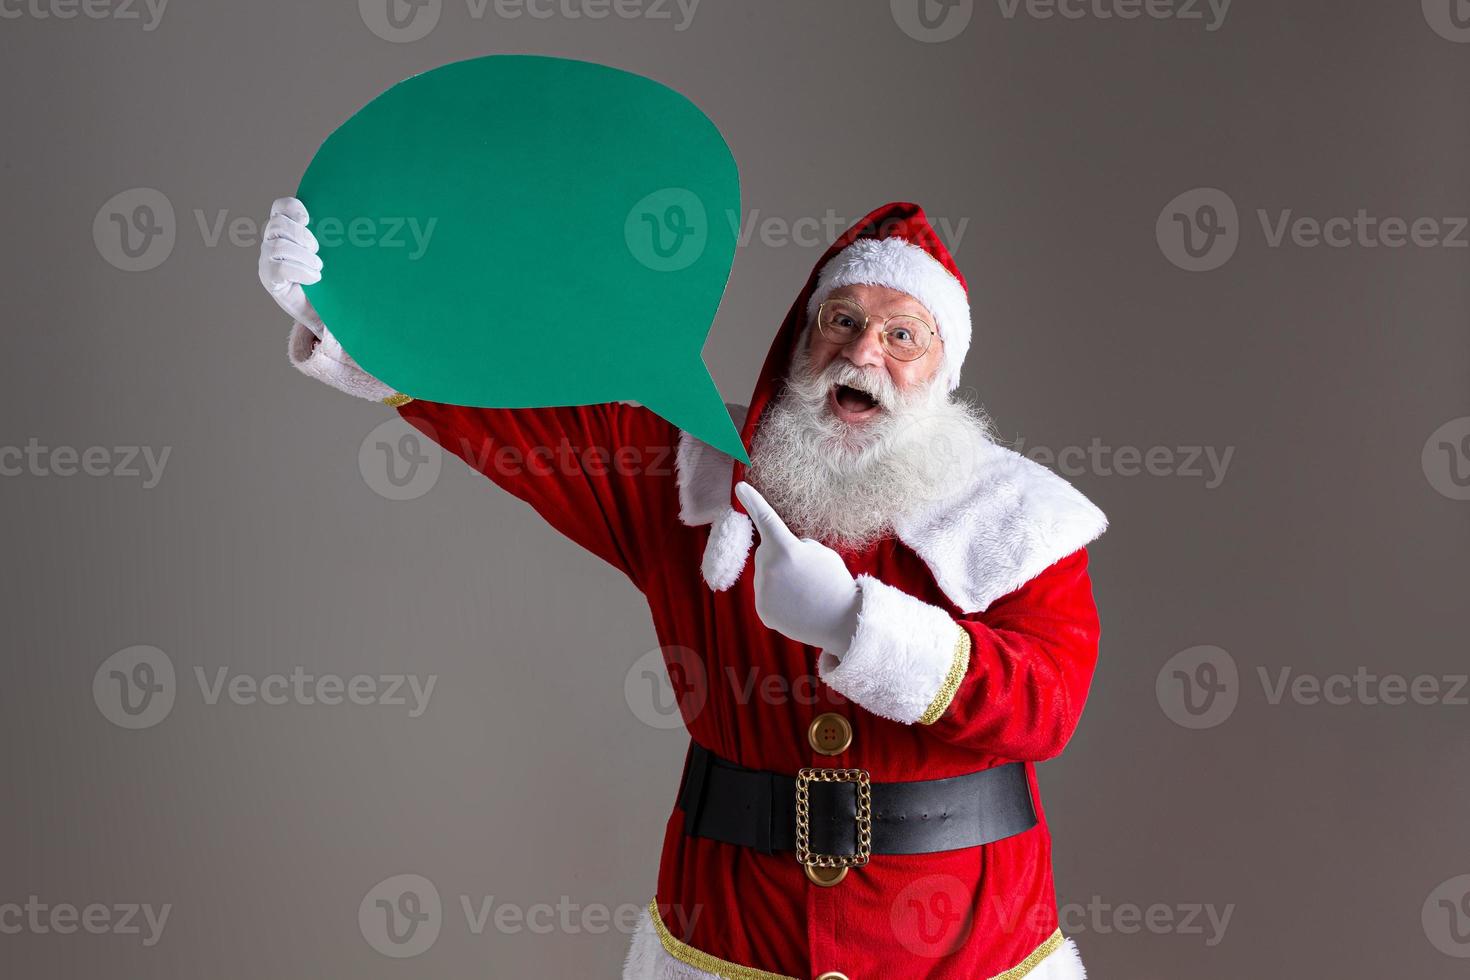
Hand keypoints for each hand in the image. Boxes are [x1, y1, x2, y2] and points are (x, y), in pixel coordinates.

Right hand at [258, 197, 326, 337]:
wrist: (326, 310)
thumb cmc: (330, 278)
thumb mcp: (333, 254)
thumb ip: (332, 236)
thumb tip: (355, 216)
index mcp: (286, 230)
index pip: (280, 208)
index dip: (292, 207)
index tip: (308, 218)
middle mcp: (272, 242)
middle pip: (277, 224)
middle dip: (302, 235)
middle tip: (317, 249)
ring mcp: (267, 260)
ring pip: (278, 246)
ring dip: (303, 256)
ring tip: (318, 266)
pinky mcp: (269, 279)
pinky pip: (280, 269)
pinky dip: (301, 272)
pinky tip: (314, 278)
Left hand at [735, 482, 859, 652]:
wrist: (841, 621)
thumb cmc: (835, 582)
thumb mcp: (821, 554)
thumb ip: (796, 547)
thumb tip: (779, 554)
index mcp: (786, 548)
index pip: (766, 519)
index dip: (753, 501)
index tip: (740, 487)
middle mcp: (769, 568)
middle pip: (767, 552)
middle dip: (782, 557)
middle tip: (806, 574)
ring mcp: (763, 591)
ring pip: (766, 574)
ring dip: (780, 578)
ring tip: (804, 592)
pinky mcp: (762, 610)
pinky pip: (766, 594)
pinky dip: (778, 598)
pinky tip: (796, 605)